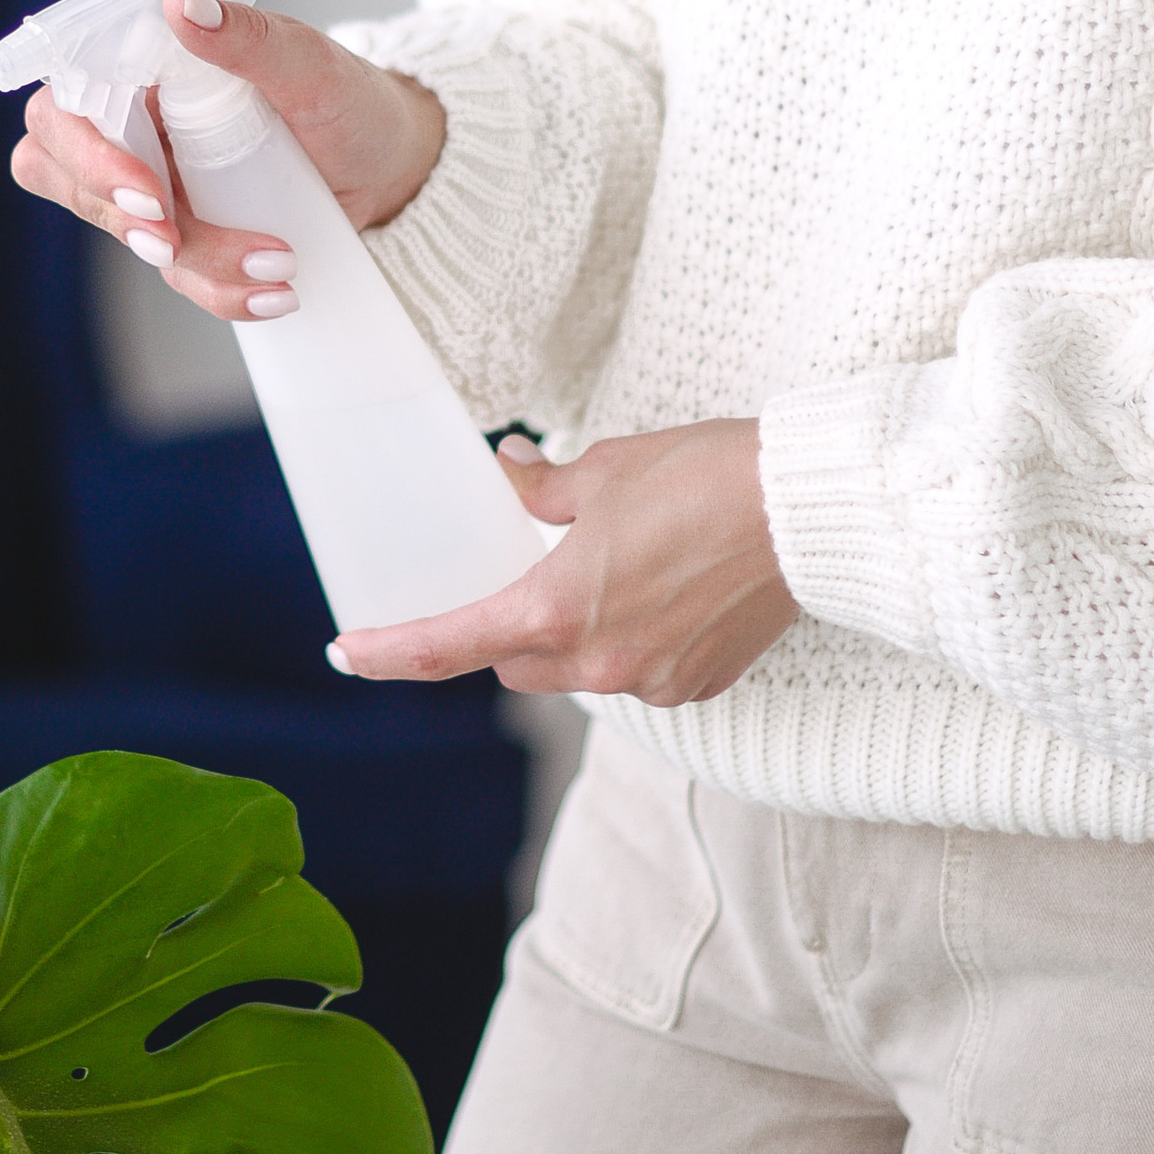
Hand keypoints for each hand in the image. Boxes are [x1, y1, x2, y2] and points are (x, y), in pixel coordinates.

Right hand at [7, 0, 446, 324]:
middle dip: (115, 214)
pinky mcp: (182, 231)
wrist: (391, 163)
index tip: (148, 188)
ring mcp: (151, 180)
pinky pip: (174, 272)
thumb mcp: (305, 63)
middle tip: (174, 239)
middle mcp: (131, 121)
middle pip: (58, 171)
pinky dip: (220, 290)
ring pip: (121, 232)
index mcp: (141, 66)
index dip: (85, 153)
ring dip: (193, 261)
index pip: (65, 104)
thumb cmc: (346, 98)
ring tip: (277, 261)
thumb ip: (244, 35)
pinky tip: (274, 292)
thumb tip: (181, 3)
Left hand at [329, 419, 799, 701]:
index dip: (391, 654)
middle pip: (517, 664)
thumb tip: (510, 475)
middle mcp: (598, 661)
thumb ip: (541, 489)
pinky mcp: (699, 683)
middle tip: (534, 573)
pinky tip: (669, 591)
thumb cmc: (705, 479)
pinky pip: (640, 671)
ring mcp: (652, 680)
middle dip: (511, 629)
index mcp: (556, 610)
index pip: (450, 646)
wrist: (806, 510)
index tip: (347, 654)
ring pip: (580, 671)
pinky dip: (635, 640)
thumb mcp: (604, 470)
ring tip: (624, 569)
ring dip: (578, 634)